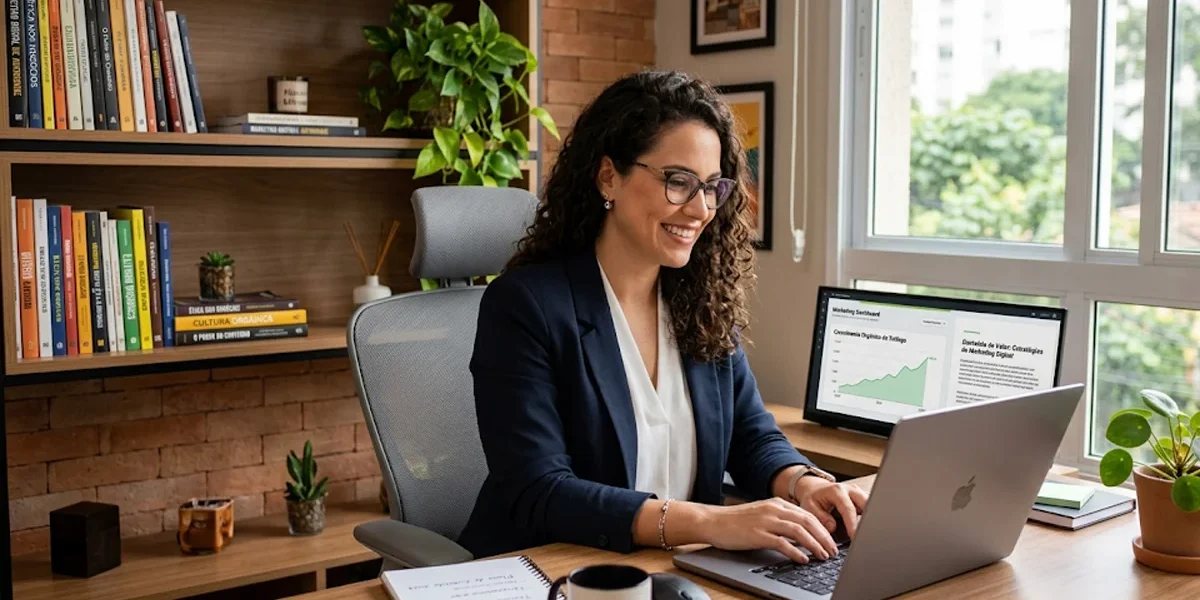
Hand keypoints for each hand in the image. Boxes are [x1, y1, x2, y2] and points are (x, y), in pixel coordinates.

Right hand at [699, 498, 839, 564]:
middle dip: (824, 537)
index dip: (823, 528)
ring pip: (798, 531)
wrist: (712, 521)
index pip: (808, 514)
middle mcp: (774, 509)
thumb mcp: (762, 514)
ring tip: (823, 556)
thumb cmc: (736, 521)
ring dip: (814, 544)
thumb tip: (801, 534)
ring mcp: (765, 521)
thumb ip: (780, 520)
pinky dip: (795, 551)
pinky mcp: (757, 534)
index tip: (832, 541)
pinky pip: (782, 543)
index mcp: (777, 503)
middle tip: (833, 551)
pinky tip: (802, 559)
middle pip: (808, 521)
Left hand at [791, 476, 868, 540]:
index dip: (852, 524)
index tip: (855, 537)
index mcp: (837, 491)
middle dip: (868, 520)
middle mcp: (851, 490)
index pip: (848, 509)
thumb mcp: (810, 507)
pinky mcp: (863, 499)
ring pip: (872, 506)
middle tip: (866, 536)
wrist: (816, 489)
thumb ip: (820, 517)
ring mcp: (859, 494)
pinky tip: (866, 530)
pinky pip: (871, 509)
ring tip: (866, 534)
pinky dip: (870, 519)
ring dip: (870, 519)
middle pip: (866, 504)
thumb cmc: (813, 499)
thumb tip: (832, 527)